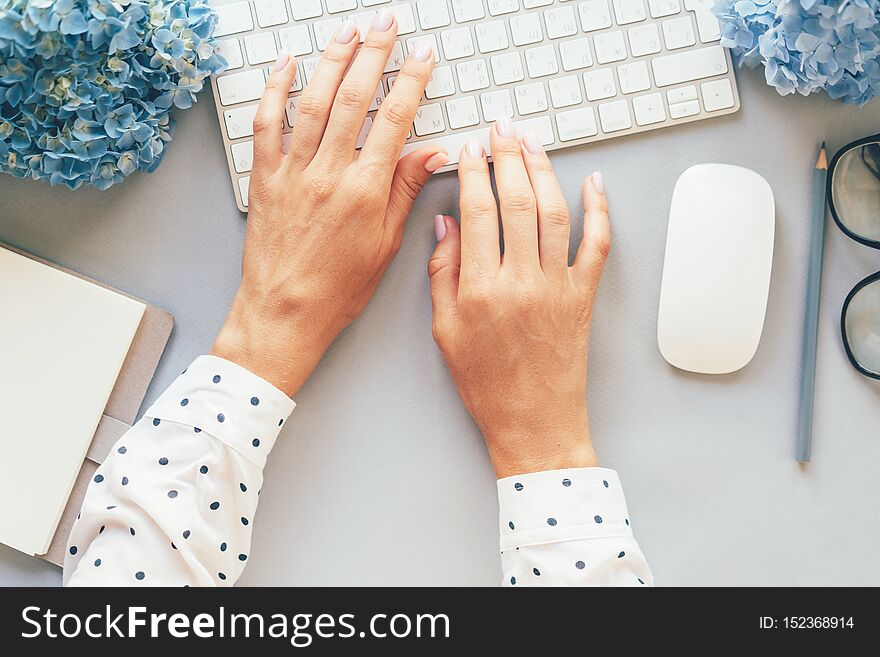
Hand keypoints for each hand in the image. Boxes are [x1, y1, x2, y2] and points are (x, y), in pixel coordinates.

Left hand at [212, 13, 446, 395]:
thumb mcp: (385, 245)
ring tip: (348, 31)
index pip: (394, 121)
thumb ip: (404, 192)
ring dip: (332, 60)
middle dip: (374, 54)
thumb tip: (430, 153)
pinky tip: (287, 65)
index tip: (422, 55)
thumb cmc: (337, 289)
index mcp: (363, 191)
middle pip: (353, 99)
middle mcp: (327, 174)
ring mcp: (292, 172)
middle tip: (386, 23)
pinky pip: (267, 124)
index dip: (411, 81)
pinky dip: (275, 90)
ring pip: (313, 101)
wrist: (285, 312)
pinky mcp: (265, 178)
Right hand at [428, 119, 610, 477]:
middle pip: (517, 201)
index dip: (475, 172)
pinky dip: (599, 210)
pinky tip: (595, 183)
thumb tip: (446, 224)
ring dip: (545, 171)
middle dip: (509, 156)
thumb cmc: (486, 384)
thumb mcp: (445, 331)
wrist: (534, 422)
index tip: (471, 148)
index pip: (477, 212)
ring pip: (555, 213)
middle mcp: (522, 281)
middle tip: (503, 128)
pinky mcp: (584, 296)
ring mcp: (558, 286)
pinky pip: (597, 244)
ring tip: (534, 143)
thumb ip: (442, 274)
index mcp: (481, 289)